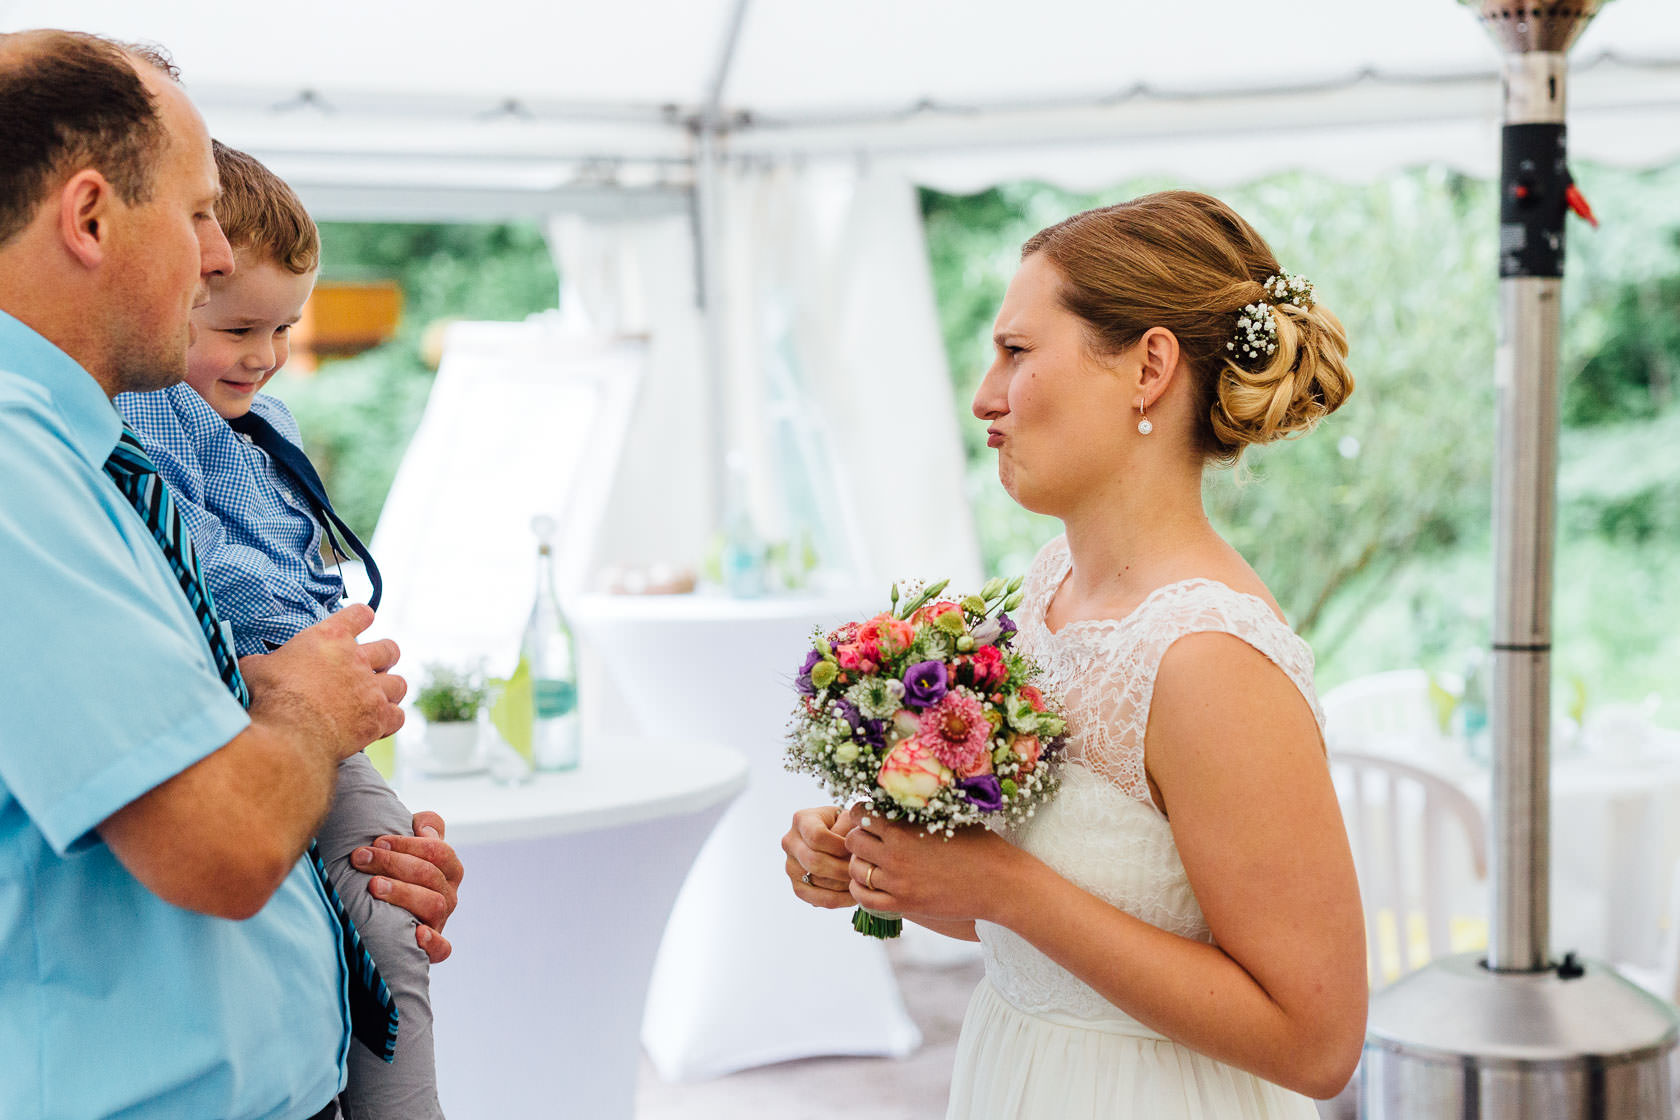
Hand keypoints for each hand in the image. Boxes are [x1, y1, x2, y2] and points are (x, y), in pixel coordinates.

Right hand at [241, 604, 405, 759]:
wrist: (288, 731)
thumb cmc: (269, 696)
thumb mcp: (256, 668)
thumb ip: (262, 661)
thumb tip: (252, 664)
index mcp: (329, 638)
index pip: (359, 615)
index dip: (362, 618)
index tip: (364, 620)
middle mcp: (356, 659)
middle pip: (389, 649)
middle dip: (385, 658)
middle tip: (375, 668)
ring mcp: (371, 689)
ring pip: (399, 683)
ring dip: (390, 690)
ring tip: (379, 698)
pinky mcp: (378, 717)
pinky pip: (398, 716)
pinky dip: (390, 720)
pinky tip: (379, 725)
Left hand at [353, 810, 463, 963]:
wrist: (390, 916)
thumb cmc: (399, 872)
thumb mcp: (414, 845)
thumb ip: (427, 826)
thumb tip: (425, 829)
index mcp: (449, 869)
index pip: (437, 851)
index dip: (407, 844)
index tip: (377, 841)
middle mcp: (448, 894)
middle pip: (430, 875)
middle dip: (393, 863)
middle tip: (361, 858)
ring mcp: (440, 921)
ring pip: (433, 904)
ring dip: (403, 893)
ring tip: (373, 886)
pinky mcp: (432, 947)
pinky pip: (442, 948)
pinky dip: (432, 942)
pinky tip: (417, 934)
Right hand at [782, 805, 861, 908]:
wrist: (836, 837)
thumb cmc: (845, 825)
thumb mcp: (849, 818)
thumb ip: (849, 829)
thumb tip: (851, 851)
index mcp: (801, 819)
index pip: (817, 836)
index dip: (839, 846)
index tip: (856, 850)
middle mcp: (790, 842)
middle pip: (814, 861)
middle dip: (843, 868)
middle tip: (863, 871)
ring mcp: (791, 866)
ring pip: (817, 882)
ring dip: (843, 884)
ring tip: (862, 881)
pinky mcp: (797, 886)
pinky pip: (817, 900)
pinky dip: (839, 899)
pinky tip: (854, 895)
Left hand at [845, 813, 1024, 923]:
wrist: (1000, 882)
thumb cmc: (980, 845)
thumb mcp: (949, 817)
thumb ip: (920, 808)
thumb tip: (903, 789)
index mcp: (904, 828)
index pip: (860, 813)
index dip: (862, 813)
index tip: (872, 817)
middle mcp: (894, 854)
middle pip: (851, 841)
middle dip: (858, 837)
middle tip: (871, 840)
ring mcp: (897, 882)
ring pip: (855, 871)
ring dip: (859, 865)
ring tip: (873, 862)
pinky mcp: (904, 905)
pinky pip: (863, 900)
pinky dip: (861, 891)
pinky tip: (872, 885)